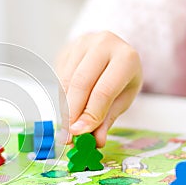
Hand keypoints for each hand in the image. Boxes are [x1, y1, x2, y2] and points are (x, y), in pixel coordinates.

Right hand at [57, 31, 142, 146]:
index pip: (103, 91)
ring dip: (63, 107)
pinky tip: (64, 110)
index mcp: (126, 58)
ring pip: (66, 80)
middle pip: (81, 83)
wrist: (112, 50)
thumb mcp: (123, 97)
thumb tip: (96, 141)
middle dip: (72, 112)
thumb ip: (108, 118)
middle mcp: (104, 45)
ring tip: (65, 127)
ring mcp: (83, 43)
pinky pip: (58, 76)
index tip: (79, 133)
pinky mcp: (67, 48)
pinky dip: (60, 97)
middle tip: (67, 134)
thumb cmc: (121, 77)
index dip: (89, 114)